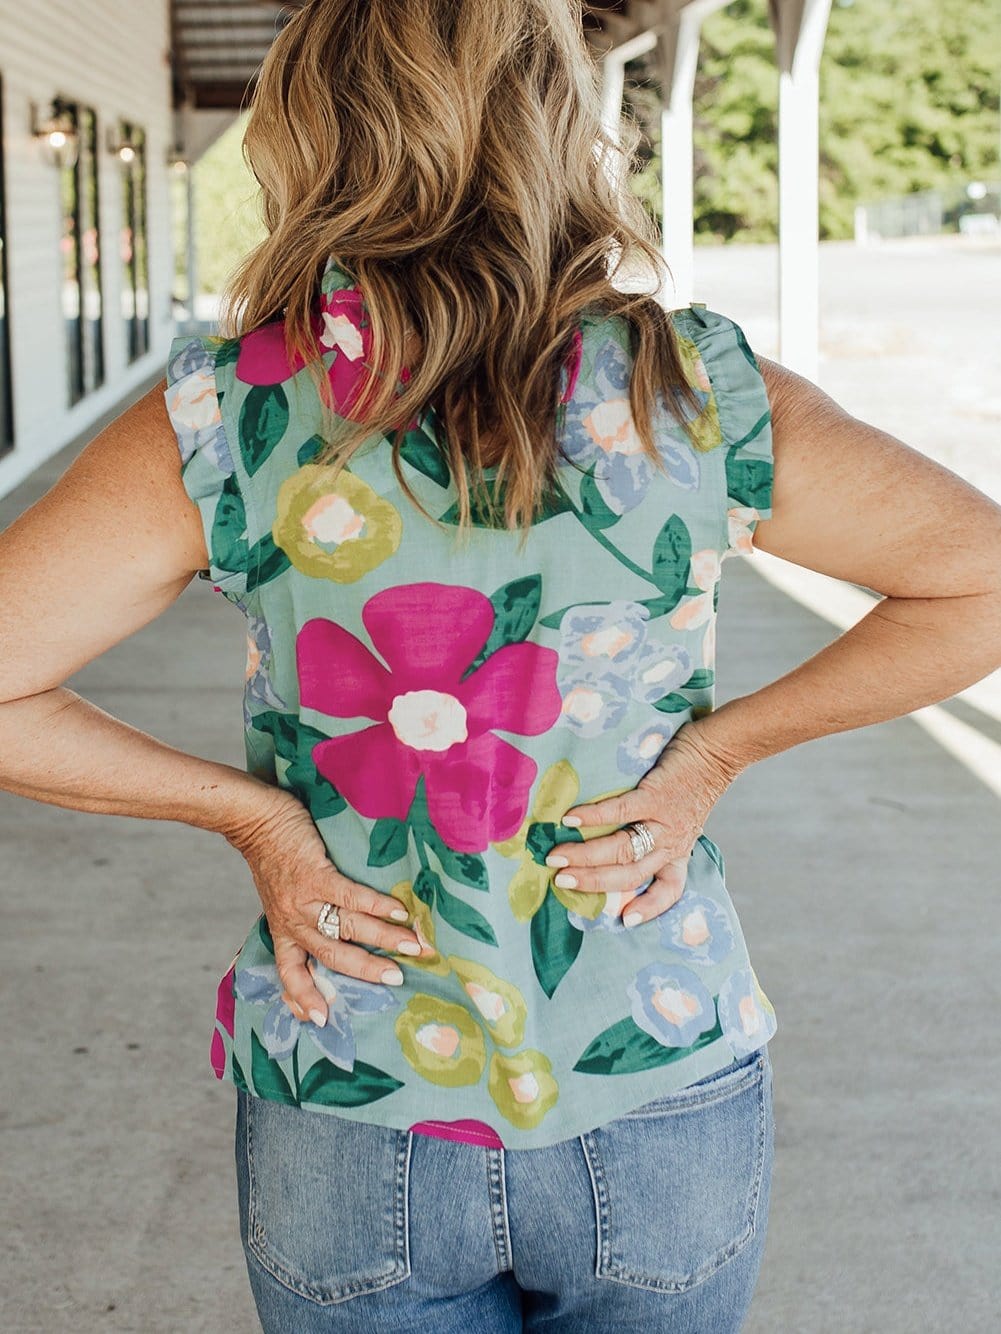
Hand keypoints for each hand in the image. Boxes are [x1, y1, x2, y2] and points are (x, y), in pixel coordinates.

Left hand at [225, 789, 432, 1025]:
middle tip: (397, 979)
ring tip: (413, 945)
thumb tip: (335, 926)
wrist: (257, 821)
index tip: (321, 1020)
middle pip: (331, 955)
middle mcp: (293, 921)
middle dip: (366, 970)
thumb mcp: (278, 896)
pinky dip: (377, 906)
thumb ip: (301, 915)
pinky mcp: (315, 874)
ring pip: (347, 928)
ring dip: (383, 938)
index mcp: (283, 930)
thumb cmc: (274, 857)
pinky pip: (350, 896)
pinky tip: (400, 911)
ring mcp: (303, 899)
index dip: (303, 997)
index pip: (289, 972)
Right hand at [544, 721, 740, 926]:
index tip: (626, 921)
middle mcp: (671, 843)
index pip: (669, 890)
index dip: (650, 908)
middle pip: (629, 874)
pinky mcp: (656, 795)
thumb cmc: (692, 784)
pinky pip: (621, 811)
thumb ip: (657, 834)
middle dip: (592, 881)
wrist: (717, 752)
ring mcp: (664, 821)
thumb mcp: (682, 819)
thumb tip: (614, 842)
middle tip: (560, 880)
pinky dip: (593, 817)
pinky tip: (570, 820)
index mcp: (678, 852)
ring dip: (585, 855)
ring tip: (556, 856)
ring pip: (622, 849)